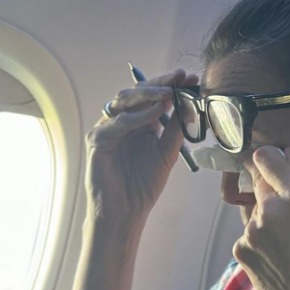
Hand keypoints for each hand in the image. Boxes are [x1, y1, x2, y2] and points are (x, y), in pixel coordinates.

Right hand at [86, 70, 198, 223]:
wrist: (126, 211)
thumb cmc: (144, 185)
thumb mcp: (167, 153)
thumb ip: (176, 129)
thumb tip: (190, 104)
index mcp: (139, 122)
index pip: (153, 96)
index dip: (171, 85)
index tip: (191, 78)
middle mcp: (122, 121)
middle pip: (139, 92)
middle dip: (161, 82)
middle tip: (180, 77)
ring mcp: (108, 128)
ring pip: (125, 101)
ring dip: (148, 95)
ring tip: (169, 93)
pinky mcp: (98, 140)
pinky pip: (118, 123)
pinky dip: (137, 116)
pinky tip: (156, 113)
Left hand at [233, 146, 289, 289]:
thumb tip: (288, 156)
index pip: (268, 160)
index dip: (266, 157)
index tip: (265, 157)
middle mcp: (270, 209)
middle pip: (258, 185)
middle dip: (268, 190)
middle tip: (284, 210)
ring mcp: (252, 231)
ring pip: (255, 215)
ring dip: (266, 222)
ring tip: (289, 248)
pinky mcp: (241, 250)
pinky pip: (249, 237)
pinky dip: (260, 244)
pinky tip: (279, 261)